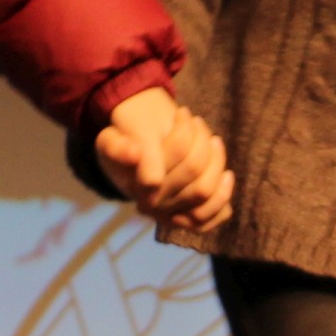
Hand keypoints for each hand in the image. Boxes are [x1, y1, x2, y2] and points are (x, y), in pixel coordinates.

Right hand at [96, 84, 234, 242]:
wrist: (137, 162)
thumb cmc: (127, 145)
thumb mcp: (110, 141)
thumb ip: (118, 148)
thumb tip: (136, 154)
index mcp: (135, 186)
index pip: (168, 160)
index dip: (183, 133)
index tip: (182, 113)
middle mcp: (154, 206)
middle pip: (192, 170)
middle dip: (201, 139)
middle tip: (198, 122)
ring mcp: (173, 216)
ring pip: (205, 190)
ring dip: (216, 160)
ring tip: (213, 140)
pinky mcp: (190, 222)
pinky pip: (214, 215)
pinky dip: (224, 195)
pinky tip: (225, 175)